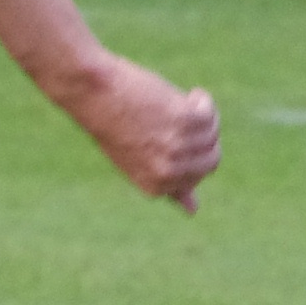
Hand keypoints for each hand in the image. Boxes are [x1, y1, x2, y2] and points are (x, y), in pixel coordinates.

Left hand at [59, 53, 222, 210]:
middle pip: (211, 159)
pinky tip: (186, 95)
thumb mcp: (136, 165)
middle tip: (178, 119)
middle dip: (202, 137)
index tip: (168, 135)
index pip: (196, 178)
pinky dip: (202, 101)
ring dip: (201, 116)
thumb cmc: (111, 125)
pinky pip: (209, 114)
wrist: (93, 94)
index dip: (188, 152)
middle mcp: (167, 171)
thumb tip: (193, 210)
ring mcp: (177, 147)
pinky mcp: (185, 120)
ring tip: (174, 105)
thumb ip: (166, 187)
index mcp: (155, 187)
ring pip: (212, 134)